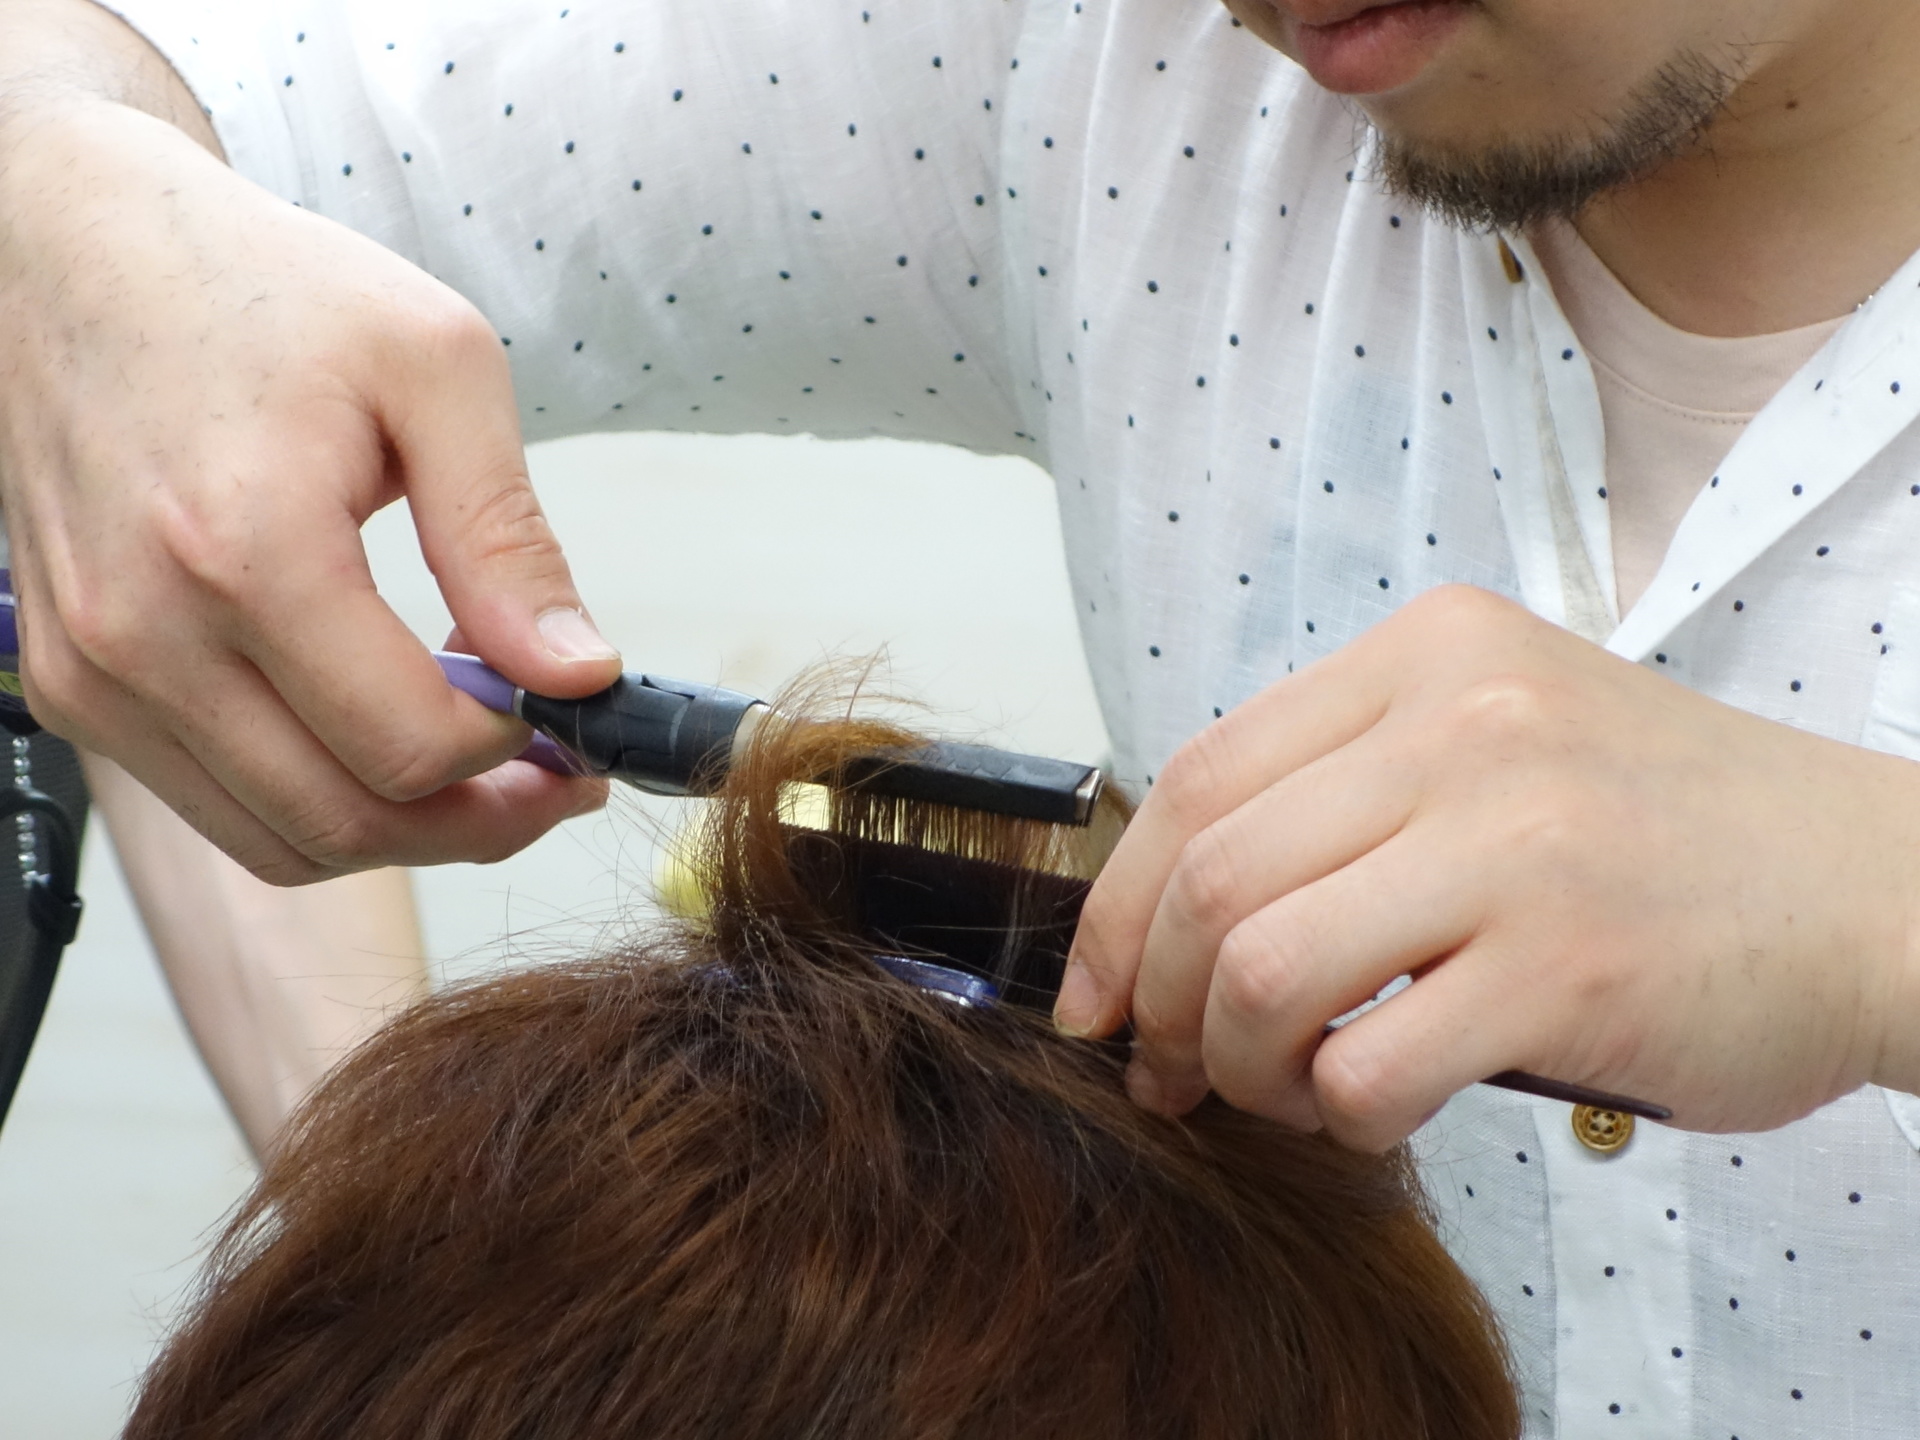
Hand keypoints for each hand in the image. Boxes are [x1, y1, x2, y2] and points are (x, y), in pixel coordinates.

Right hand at [0, 91, 618, 881]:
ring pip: (281, 839)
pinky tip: (375, 730)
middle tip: (554, 778)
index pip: (411, 746)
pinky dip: (316, 800)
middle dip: (478, 821)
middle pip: (348, 822)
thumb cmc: (262, 291)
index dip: (517, 756)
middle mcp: (144, 635)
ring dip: (403, 830)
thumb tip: (577, 673)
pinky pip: (216, 805)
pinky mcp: (72, 684)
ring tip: (481, 762)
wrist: (78, 253)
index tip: (573, 720)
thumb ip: (507, 538)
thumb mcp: (436, 369)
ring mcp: (91, 672)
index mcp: (244, 550)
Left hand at [1057, 585, 1919, 1149]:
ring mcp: (1517, 841)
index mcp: (1429, 656)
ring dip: (1238, 1064)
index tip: (1096, 993)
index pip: (1197, 775)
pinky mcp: (1567, 966)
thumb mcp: (1505, 739)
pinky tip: (1377, 1106)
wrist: (1882, 889)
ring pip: (1263, 970)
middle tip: (1169, 1071)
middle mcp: (1462, 725)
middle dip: (1156, 1001)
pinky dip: (1339, 1113)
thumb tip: (1177, 915)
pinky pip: (1367, 1066)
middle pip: (1213, 878)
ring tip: (1277, 1092)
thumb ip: (1352, 788)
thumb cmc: (1677, 833)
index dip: (1116, 903)